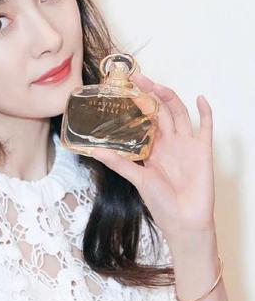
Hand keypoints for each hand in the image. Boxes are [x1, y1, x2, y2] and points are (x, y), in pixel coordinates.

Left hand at [89, 71, 215, 252]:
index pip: (144, 120)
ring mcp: (186, 145)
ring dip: (169, 97)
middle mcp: (169, 143)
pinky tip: (199, 99)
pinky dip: (205, 112)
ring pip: (179, 113)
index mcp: (152, 149)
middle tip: (137, 79)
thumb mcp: (137, 179)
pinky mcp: (202, 151)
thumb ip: (119, 163)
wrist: (184, 221)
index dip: (136, 105)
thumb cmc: (161, 203)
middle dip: (150, 95)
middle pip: (161, 111)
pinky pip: (206, 127)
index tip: (124, 90)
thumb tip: (95, 151)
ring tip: (157, 85)